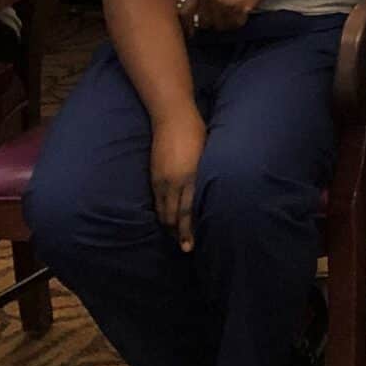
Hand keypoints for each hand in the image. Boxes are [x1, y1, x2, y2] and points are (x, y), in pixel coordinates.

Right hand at [150, 110, 205, 250]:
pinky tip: (166, 219)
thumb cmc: (197, 133)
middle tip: (185, 248)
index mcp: (191, 176)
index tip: (191, 245)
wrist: (172, 117)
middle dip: (178, 234)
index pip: (188, 212)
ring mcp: (161, 179)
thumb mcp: (208, 155)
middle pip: (173, 216)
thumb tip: (211, 194)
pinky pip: (157, 200)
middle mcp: (174, 181)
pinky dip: (161, 212)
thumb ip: (206, 176)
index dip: (188, 230)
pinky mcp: (154, 175)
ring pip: (163, 210)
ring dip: (168, 226)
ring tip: (175, 237)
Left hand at [183, 0, 282, 31]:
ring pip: (221, 26)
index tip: (191, 34)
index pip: (185, 13)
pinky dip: (240, 20)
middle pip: (205, 23)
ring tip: (236, 11)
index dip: (186, 26)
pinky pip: (235, 24)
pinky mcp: (238, 9)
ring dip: (228, 22)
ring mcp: (223, 4)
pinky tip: (245, 9)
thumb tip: (201, 16)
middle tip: (224, 16)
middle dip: (213, 22)